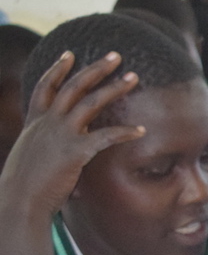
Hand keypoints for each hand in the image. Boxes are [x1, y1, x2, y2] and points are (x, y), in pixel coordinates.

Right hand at [0, 52, 143, 221]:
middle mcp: (47, 123)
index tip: (70, 54)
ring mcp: (60, 134)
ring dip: (114, 88)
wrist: (19, 200)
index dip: (57, 69)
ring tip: (133, 77)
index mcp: (35, 122)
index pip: (45, 87)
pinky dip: (124, 132)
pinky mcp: (75, 151)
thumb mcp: (31, 156)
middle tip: (115, 55)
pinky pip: (105, 137)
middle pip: (73, 86)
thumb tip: (54, 150)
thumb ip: (44, 145)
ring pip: (90, 102)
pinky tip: (141, 130)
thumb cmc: (25, 184)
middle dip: (95, 69)